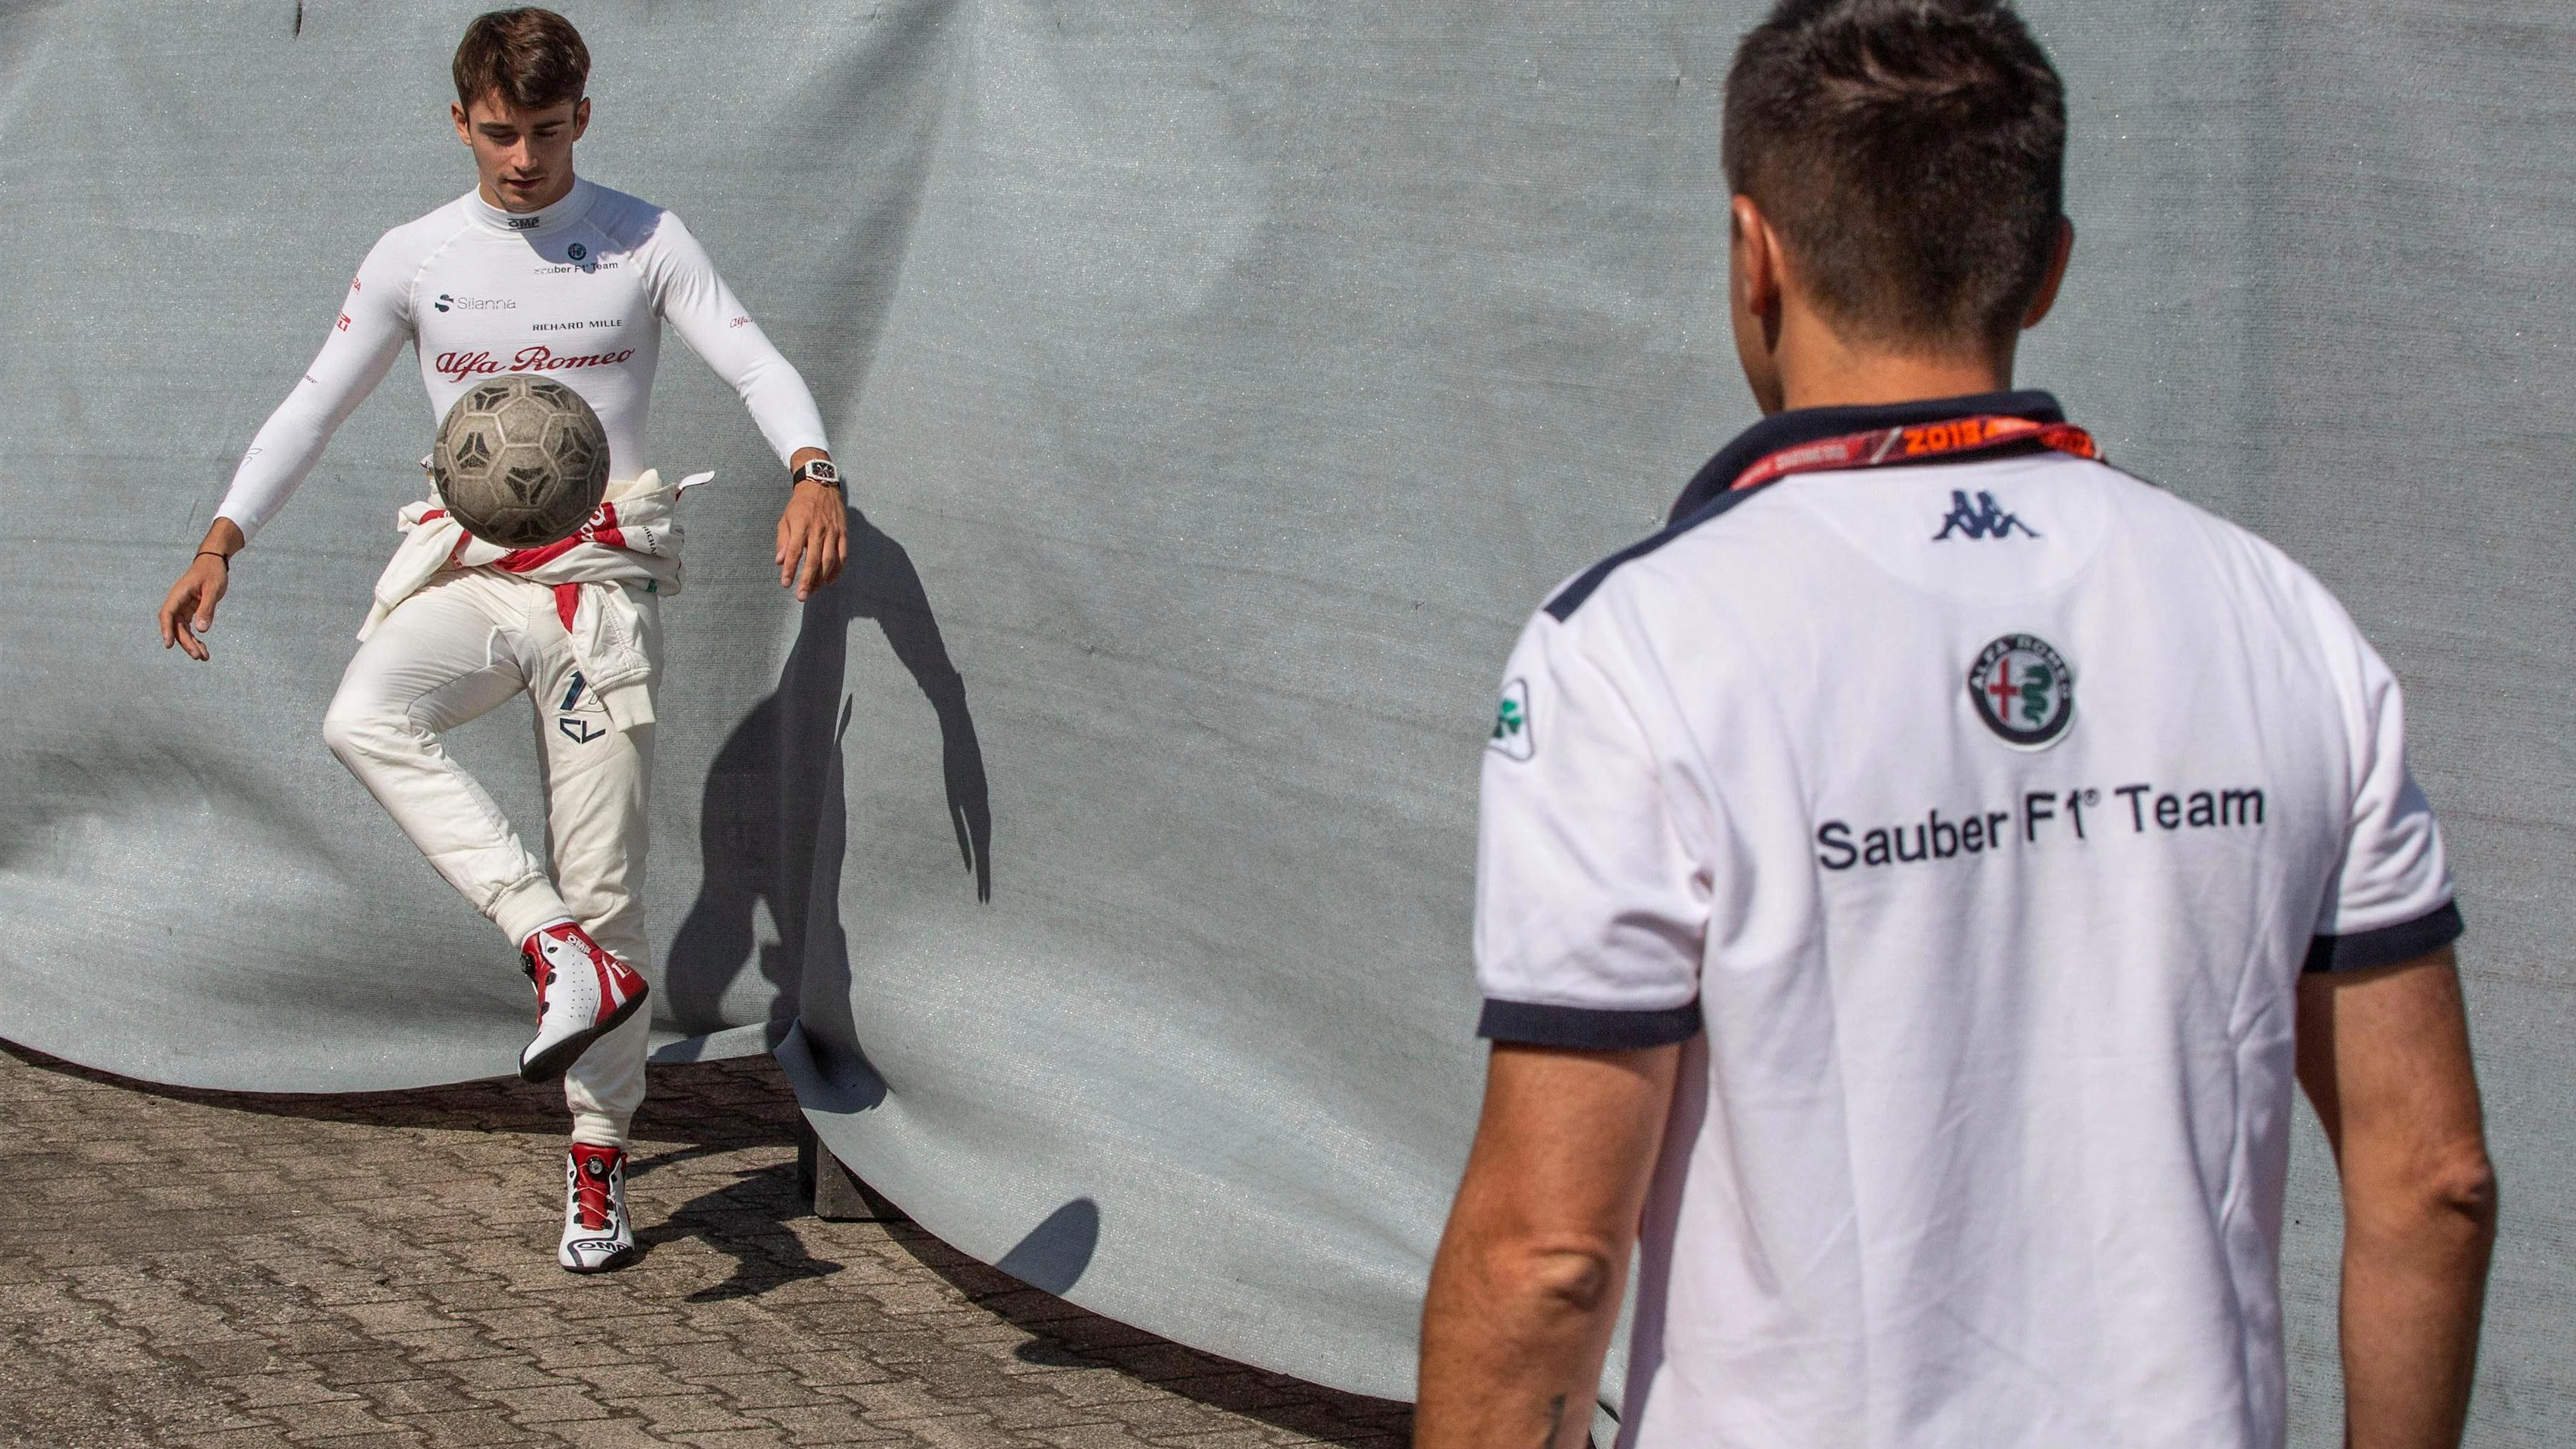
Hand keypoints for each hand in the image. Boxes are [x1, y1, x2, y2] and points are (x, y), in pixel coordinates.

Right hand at [160, 521, 243, 660]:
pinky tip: (203, 649)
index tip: (168, 644)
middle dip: (185, 642)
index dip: (166, 630)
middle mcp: (177, 602)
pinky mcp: (189, 610)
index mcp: (178, 594)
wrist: (214, 562)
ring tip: (203, 657)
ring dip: (191, 643)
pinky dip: (196, 637)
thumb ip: (207, 609)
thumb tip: (201, 630)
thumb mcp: (213, 590)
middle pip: (176, 626)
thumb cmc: (213, 572)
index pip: (167, 614)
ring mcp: (182, 607)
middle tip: (197, 656)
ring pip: (182, 629)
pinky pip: (189, 627)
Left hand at [776, 474, 847, 601]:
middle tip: (801, 596)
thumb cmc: (799, 505)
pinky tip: (829, 581)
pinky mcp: (843, 533)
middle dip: (807, 580)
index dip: (790, 569)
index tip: (785, 583)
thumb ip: (783, 541)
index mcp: (801, 525)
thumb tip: (780, 561)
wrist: (821, 486)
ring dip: (821, 578)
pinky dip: (837, 570)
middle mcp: (818, 529)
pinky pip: (842, 555)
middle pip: (814, 560)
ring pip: (829, 560)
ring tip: (813, 590)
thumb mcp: (785, 519)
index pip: (795, 551)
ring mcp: (833, 532)